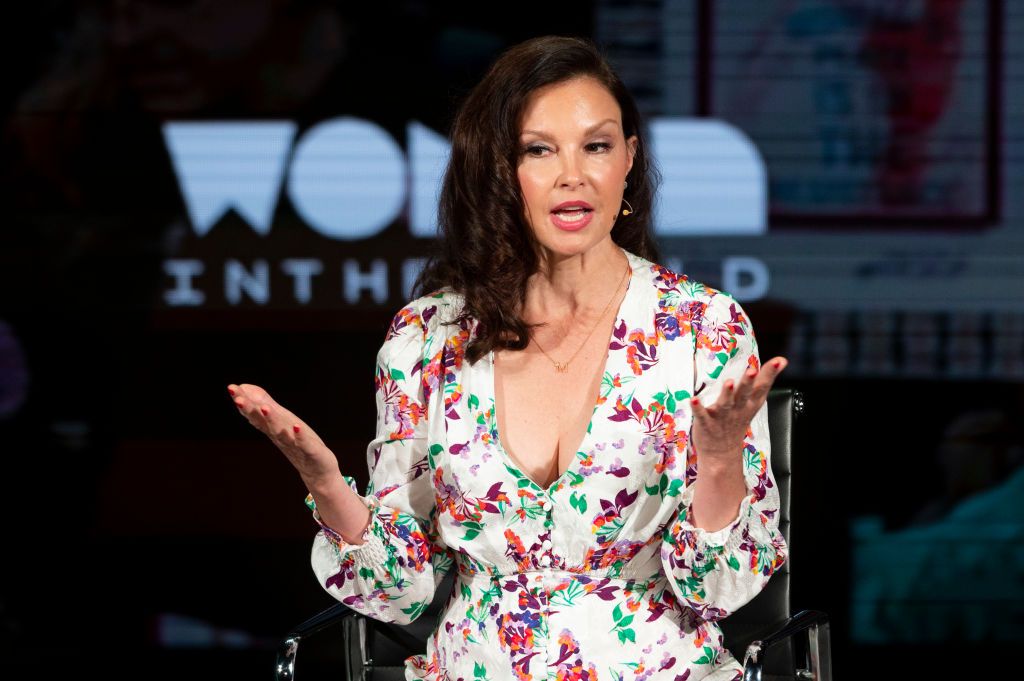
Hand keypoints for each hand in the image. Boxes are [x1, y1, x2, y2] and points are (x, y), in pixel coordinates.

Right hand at [228, 383, 339, 486]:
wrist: (318, 471)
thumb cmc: (298, 444)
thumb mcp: (280, 422)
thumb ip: (264, 404)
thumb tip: (245, 386)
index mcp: (272, 429)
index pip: (255, 413)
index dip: (243, 401)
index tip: (231, 388)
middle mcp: (280, 436)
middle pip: (263, 422)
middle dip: (251, 410)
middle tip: (238, 398)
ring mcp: (295, 445)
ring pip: (280, 433)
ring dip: (272, 420)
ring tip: (265, 408)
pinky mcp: (311, 453)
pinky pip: (304, 445)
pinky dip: (300, 436)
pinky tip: (297, 427)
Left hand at [690, 357, 787, 472]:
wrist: (721, 452)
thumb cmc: (737, 421)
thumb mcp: (754, 401)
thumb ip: (764, 381)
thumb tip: (781, 361)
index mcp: (750, 403)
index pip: (762, 387)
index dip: (769, 374)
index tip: (778, 362)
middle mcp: (737, 409)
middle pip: (744, 394)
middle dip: (748, 382)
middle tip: (752, 370)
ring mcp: (722, 416)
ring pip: (725, 403)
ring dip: (727, 393)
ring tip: (729, 382)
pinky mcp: (706, 423)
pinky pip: (701, 415)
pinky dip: (698, 408)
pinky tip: (693, 399)